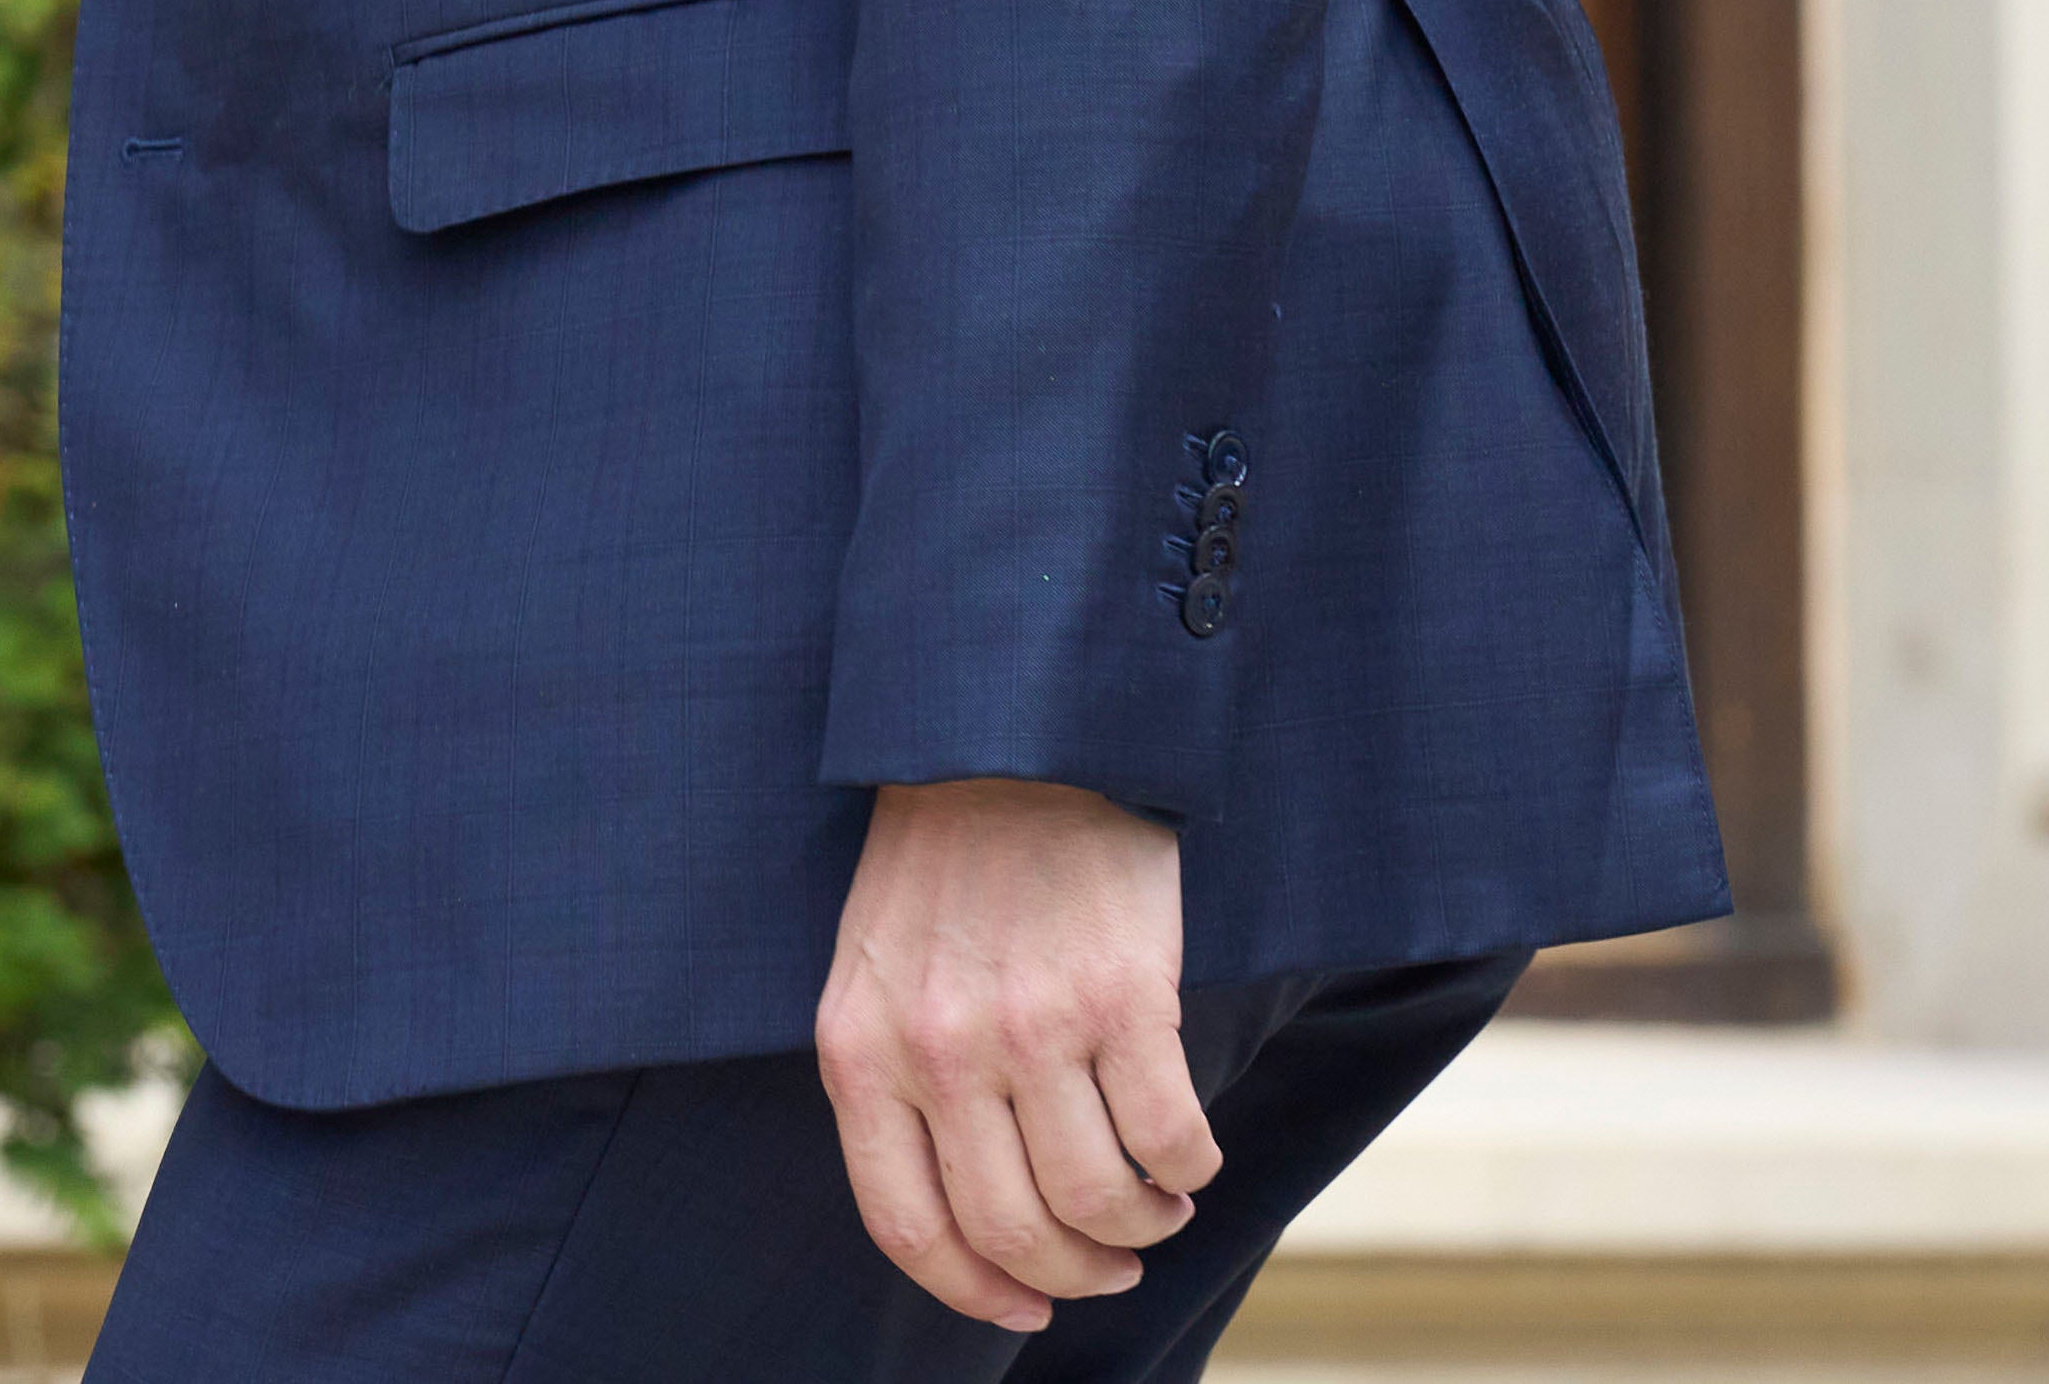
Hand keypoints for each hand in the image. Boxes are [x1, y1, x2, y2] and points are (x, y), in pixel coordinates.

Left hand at [816, 776, 1209, 1332]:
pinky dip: (1189, 1169)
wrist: (1011, 736)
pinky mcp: (1120, 996)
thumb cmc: (944, 860)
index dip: (973, 1293)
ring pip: (1095, 1201)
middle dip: (1071, 1275)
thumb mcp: (874, 970)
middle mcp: (936, 1051)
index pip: (907, 1226)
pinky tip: (1187, 1156)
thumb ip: (896, 1081)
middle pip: (1012, 1230)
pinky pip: (1168, 1137)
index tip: (1022, 1311)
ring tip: (1156, 1207)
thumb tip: (960, 1221)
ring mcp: (1029, 1026)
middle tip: (1108, 1264)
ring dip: (1139, 1228)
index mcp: (860, 1052)